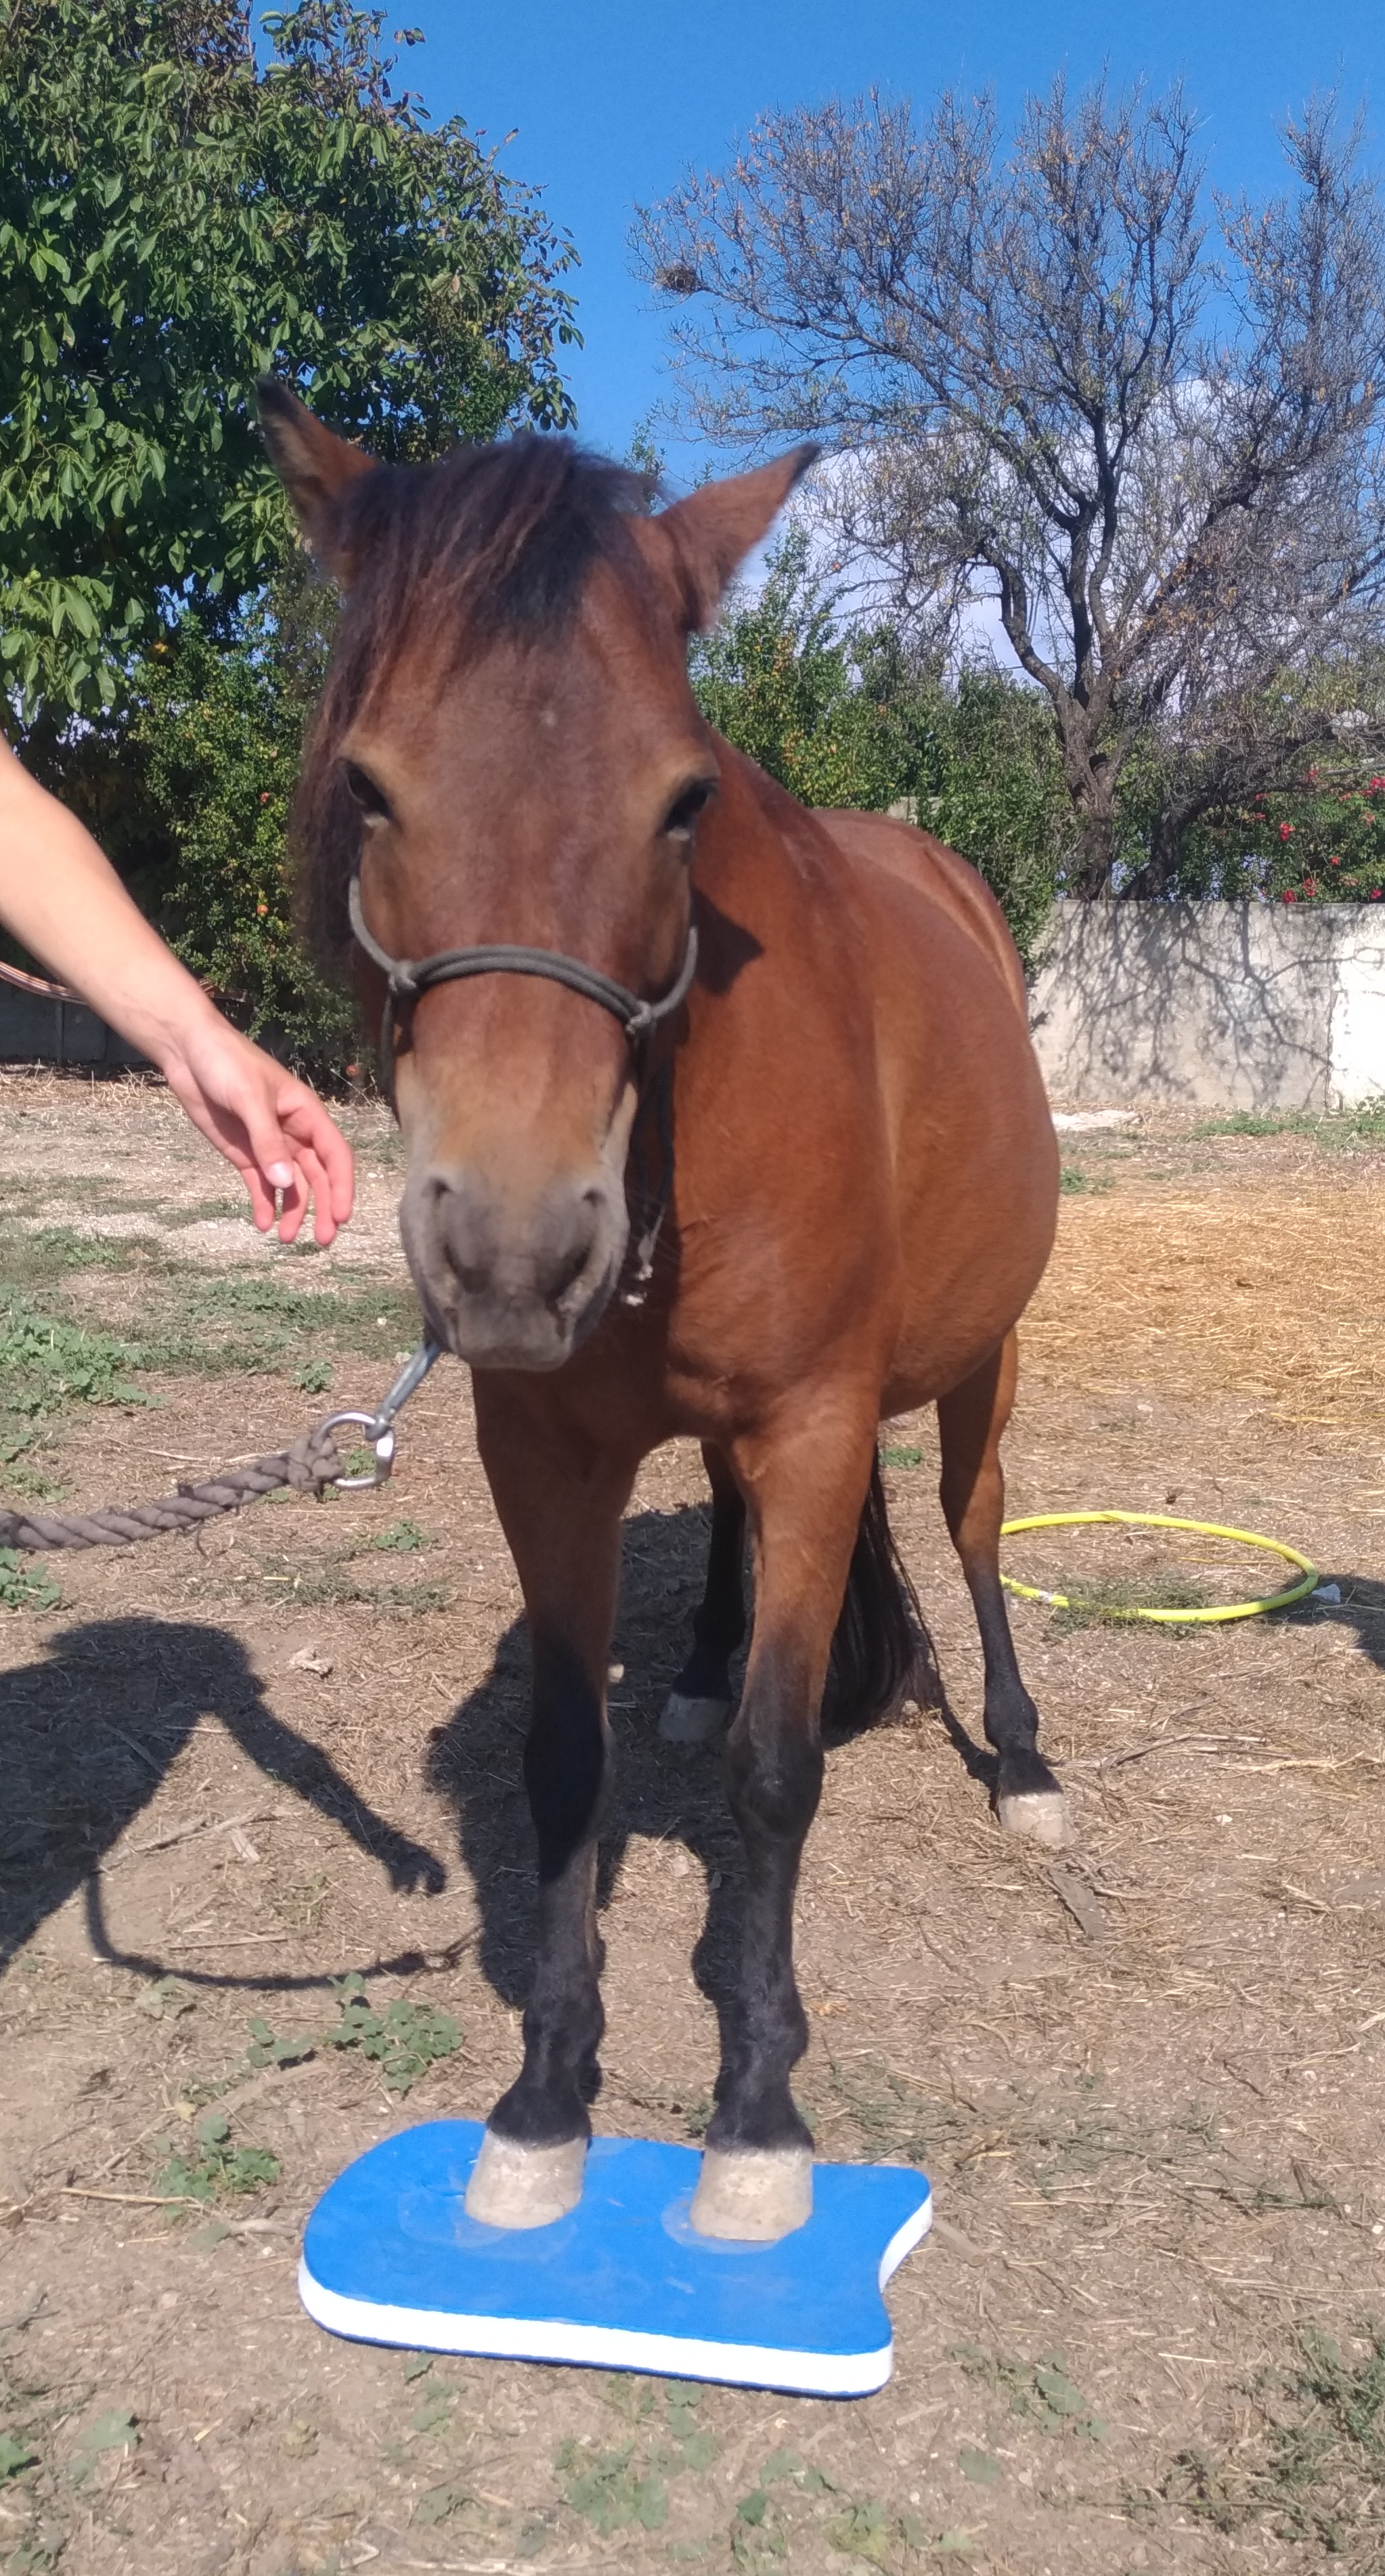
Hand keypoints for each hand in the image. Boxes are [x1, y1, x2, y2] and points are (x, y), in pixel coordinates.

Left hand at [160, 1013, 354, 1245]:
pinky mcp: (243, 1154)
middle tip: (321, 1241)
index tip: (341, 1216)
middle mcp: (293, 1133)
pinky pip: (260, 1185)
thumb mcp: (249, 1099)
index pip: (334, 1155)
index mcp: (306, 1114)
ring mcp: (268, 1146)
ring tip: (286, 1238)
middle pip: (317, 1176)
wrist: (187, 1052)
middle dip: (321, 1208)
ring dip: (293, 1212)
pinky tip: (262, 1223)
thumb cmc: (227, 1063)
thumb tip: (286, 1183)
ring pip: (290, 1185)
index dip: (342, 1186)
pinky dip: (264, 1204)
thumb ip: (267, 1142)